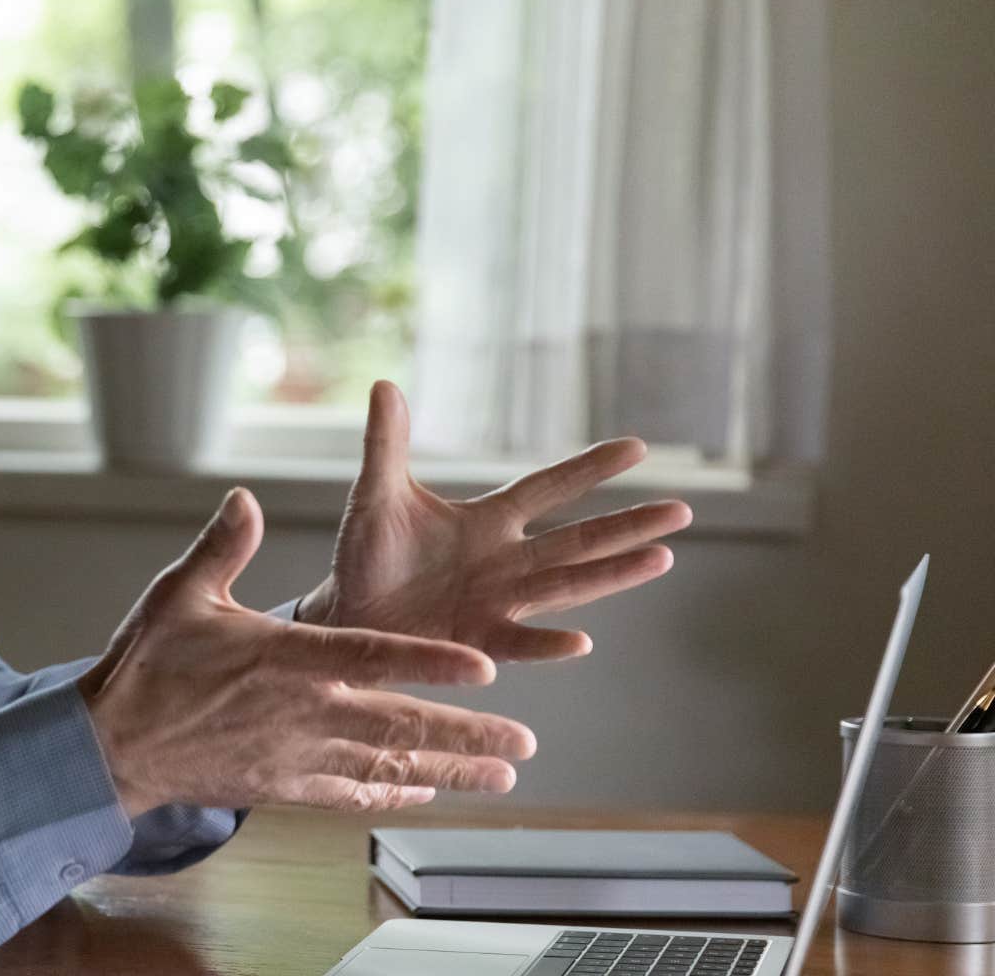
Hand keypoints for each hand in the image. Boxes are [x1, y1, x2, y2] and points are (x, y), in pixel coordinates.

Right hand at [78, 488, 536, 817]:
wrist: (111, 747)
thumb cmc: (146, 665)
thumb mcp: (179, 594)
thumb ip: (224, 547)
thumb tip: (246, 498)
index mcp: (286, 660)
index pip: (373, 659)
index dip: (432, 664)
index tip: (485, 668)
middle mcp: (303, 713)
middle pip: (400, 726)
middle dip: (467, 736)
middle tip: (524, 744)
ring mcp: (296, 755)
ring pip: (388, 767)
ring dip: (448, 772)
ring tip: (502, 777)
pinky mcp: (284, 785)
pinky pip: (351, 792)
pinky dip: (393, 792)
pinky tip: (425, 792)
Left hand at [298, 381, 692, 661]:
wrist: (347, 615)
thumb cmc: (367, 556)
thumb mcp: (376, 496)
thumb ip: (386, 445)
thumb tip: (383, 384)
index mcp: (486, 522)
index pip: (548, 489)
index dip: (588, 469)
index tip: (638, 447)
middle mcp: (505, 561)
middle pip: (578, 540)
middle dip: (628, 525)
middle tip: (683, 510)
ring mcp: (497, 603)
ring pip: (567, 586)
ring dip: (613, 574)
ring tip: (662, 558)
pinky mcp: (476, 641)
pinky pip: (518, 643)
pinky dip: (547, 645)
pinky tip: (583, 641)